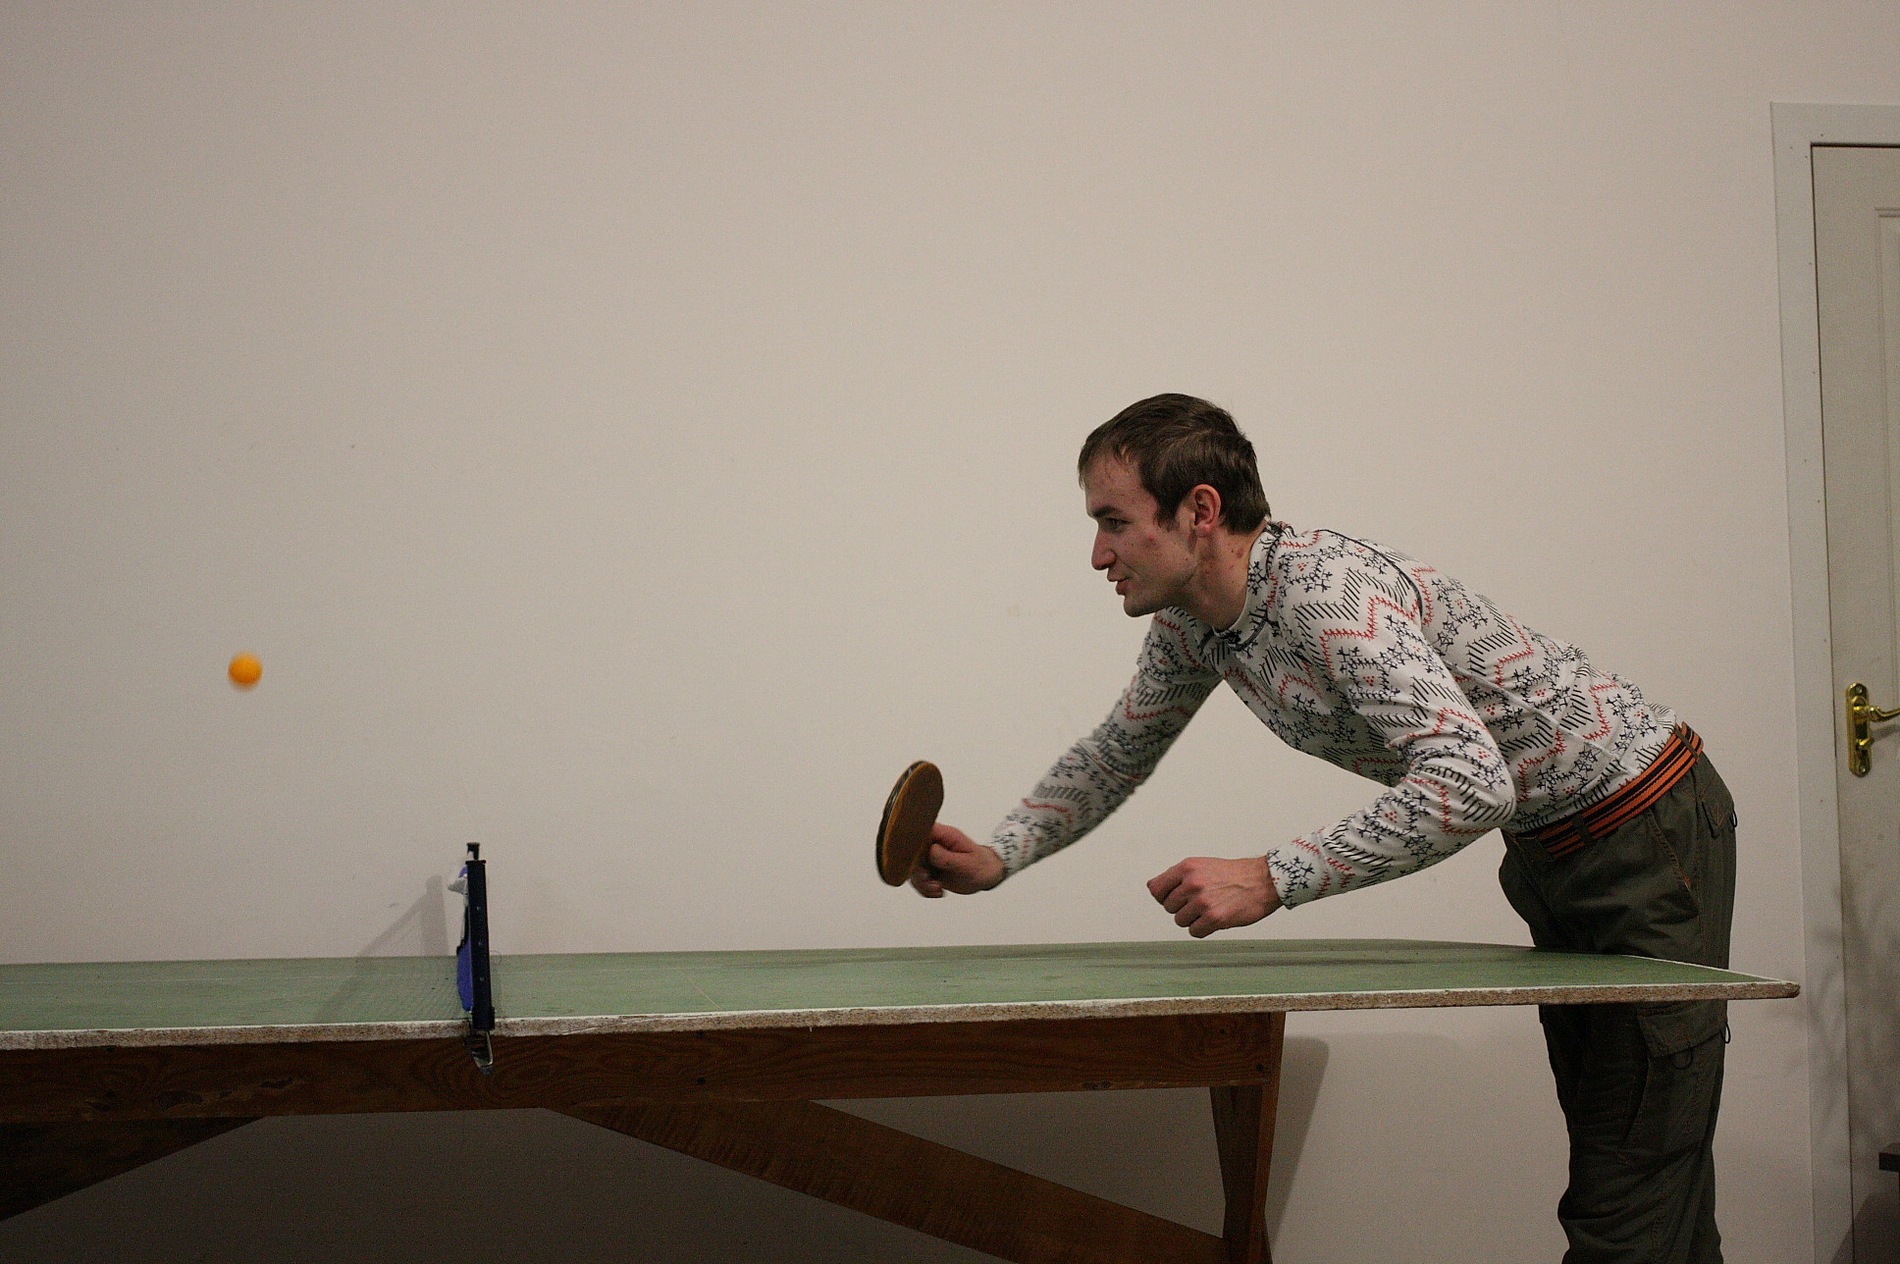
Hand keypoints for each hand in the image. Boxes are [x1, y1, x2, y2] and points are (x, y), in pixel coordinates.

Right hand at [910, 823, 1005, 896]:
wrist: (987, 876)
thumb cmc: (981, 865)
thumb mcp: (967, 863)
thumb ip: (948, 858)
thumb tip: (931, 851)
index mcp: (944, 835)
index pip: (921, 831)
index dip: (912, 842)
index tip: (915, 859)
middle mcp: (934, 845)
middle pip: (912, 853)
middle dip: (917, 870)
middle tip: (929, 879)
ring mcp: (930, 858)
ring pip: (913, 869)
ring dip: (922, 883)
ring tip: (937, 888)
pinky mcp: (930, 870)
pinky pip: (919, 880)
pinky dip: (925, 890)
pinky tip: (939, 892)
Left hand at [1147, 856, 1280, 937]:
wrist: (1263, 880)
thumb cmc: (1233, 874)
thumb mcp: (1201, 865)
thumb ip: (1177, 876)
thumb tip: (1153, 888)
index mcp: (1187, 867)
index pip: (1156, 889)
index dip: (1163, 897)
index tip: (1175, 898)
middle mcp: (1192, 882)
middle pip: (1168, 907)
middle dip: (1182, 908)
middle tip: (1200, 902)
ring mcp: (1203, 901)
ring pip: (1180, 921)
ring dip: (1193, 919)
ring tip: (1209, 909)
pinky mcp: (1215, 917)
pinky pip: (1194, 932)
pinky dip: (1202, 929)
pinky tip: (1214, 919)